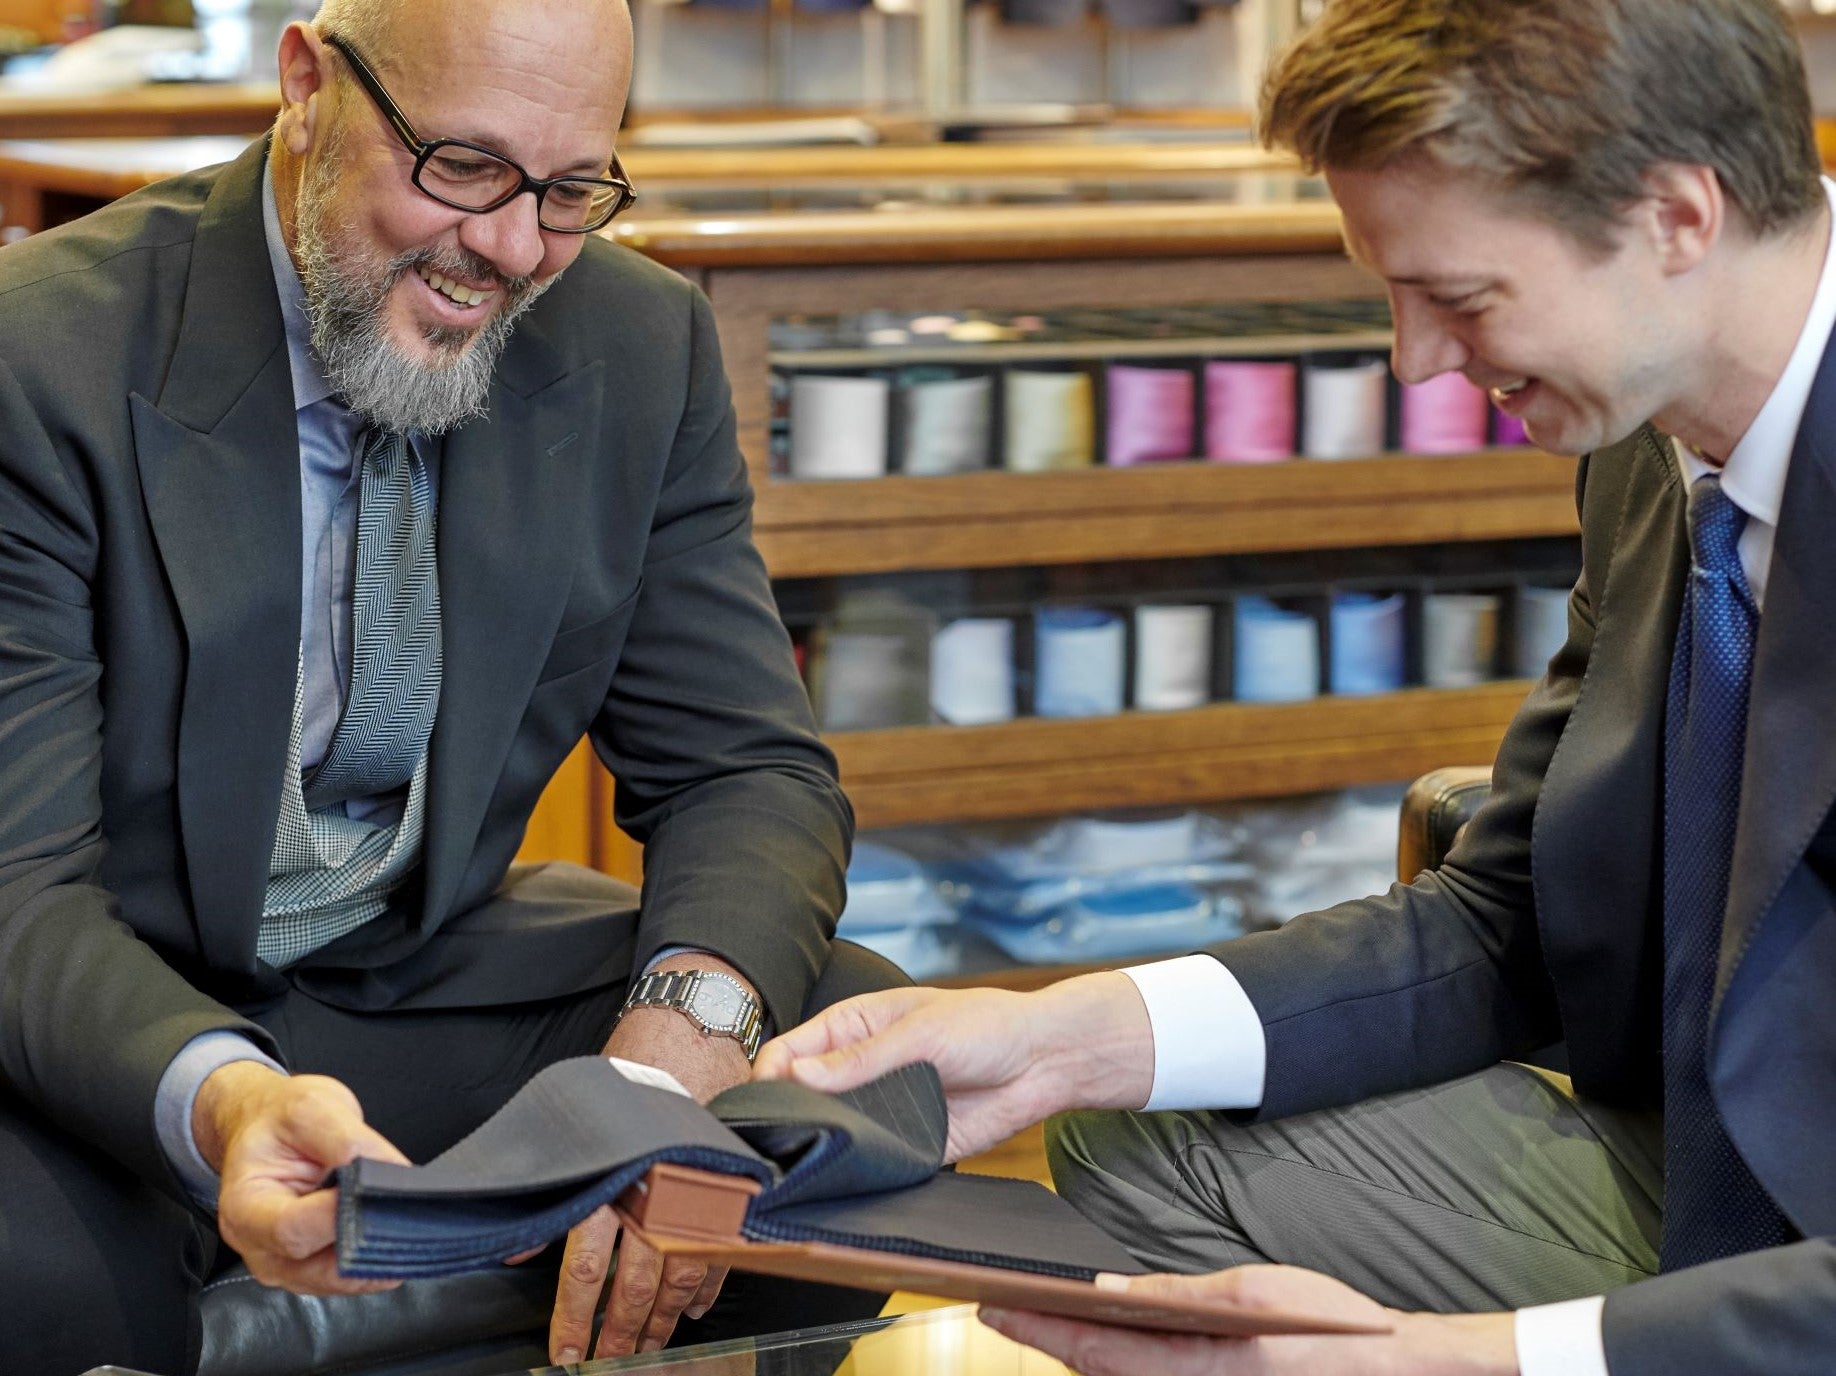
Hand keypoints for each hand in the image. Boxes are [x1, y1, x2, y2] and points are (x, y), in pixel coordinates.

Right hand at [197, 1060, 410, 1295]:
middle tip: (410, 1213)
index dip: (338, 1214)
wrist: (268, 1127)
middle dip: (370, 1243)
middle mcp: (260, 1248)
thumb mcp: (311, 1108)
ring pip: (343, 1279)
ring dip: (380, 1255)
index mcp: (244, 1207)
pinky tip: (400, 1231)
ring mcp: (287, 1265)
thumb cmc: (281, 1119)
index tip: (375, 1192)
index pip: (292, 1228)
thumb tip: (392, 1173)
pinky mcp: (314, 1269)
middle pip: (320, 1268)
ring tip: (410, 1220)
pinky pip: (352, 1276)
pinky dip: (379, 1258)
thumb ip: (349, 1143)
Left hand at [546, 955, 754, 1363]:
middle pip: (636, 1282)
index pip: (586, 1263)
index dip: (575, 1316)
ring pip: (680, 1275)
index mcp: (611, 1175)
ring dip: (663, 1319)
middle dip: (621, 1332)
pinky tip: (697, 1308)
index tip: (567, 1350)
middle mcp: (653, 1189)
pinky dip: (709, 1285)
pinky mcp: (727, 1185)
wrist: (693, 1027)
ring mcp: (695, 1190)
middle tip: (610, 1362)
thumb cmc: (631, 1069)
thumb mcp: (580, 1120)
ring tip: (650, 1347)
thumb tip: (519, 1243)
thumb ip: (552, 1183)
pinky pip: (721, 1250)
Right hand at [752, 974, 1155, 1162]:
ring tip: (797, 1170)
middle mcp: (858, 1071)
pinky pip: (870, 1163)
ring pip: (831, 1135)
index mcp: (852, 1028)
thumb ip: (860, 1059)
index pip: (788, 1053)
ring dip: (818, 1149)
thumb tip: (798, 1076)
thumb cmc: (985, 1026)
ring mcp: (881, 1110)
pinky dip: (856, 1173)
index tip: (751, 1109)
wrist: (1043, 1062)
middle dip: (784, 1120)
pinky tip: (841, 1184)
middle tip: (767, 1148)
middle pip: (801, 1099)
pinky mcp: (906, 1145)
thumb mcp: (920, 1032)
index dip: (766, 1079)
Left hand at [978, 1266, 1518, 1375]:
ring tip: (1035, 1315)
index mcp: (1190, 1368)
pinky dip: (1116, 1362)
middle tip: (994, 1304)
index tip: (991, 1302)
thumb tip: (1110, 1291)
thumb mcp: (1252, 1293)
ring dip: (1076, 1351)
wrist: (1386, 1371)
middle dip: (1042, 1337)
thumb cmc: (1328, 1336)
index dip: (1036, 1325)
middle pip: (1094, 1368)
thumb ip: (1176, 1295)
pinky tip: (1102, 1339)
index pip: (1092, 1348)